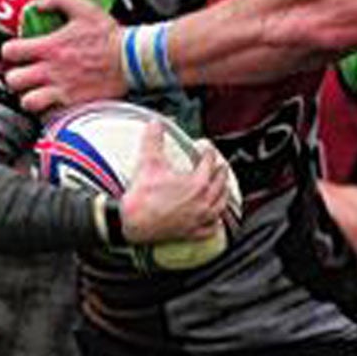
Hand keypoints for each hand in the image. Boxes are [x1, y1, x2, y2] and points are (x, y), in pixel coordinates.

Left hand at [1, 0, 125, 113]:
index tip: (18, 53)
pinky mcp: (75, 104)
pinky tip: (54, 104)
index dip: (10, 52)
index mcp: (49, 47)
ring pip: (27, 102)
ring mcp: (63, 90)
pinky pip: (51, 115)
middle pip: (13, 80)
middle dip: (16, 77)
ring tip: (36, 93)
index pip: (9, 52)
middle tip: (25, 75)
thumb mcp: (84, 7)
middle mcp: (51, 71)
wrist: (134, 60)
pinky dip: (49, 111)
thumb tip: (39, 4)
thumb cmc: (110, 36)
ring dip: (29, 97)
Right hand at [120, 121, 231, 245]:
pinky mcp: (192, 233)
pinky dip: (215, 223)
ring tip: (224, 188)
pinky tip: (216, 220)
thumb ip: (153, 140)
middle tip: (220, 164)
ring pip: (220, 205)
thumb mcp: (149, 163)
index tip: (206, 146)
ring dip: (223, 194)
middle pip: (219, 183)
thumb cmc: (142, 196)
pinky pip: (210, 228)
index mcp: (197, 184)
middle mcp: (204, 202)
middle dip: (220, 171)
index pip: (209, 162)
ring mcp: (200, 219)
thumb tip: (155, 123)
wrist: (133, 224)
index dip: (208, 151)